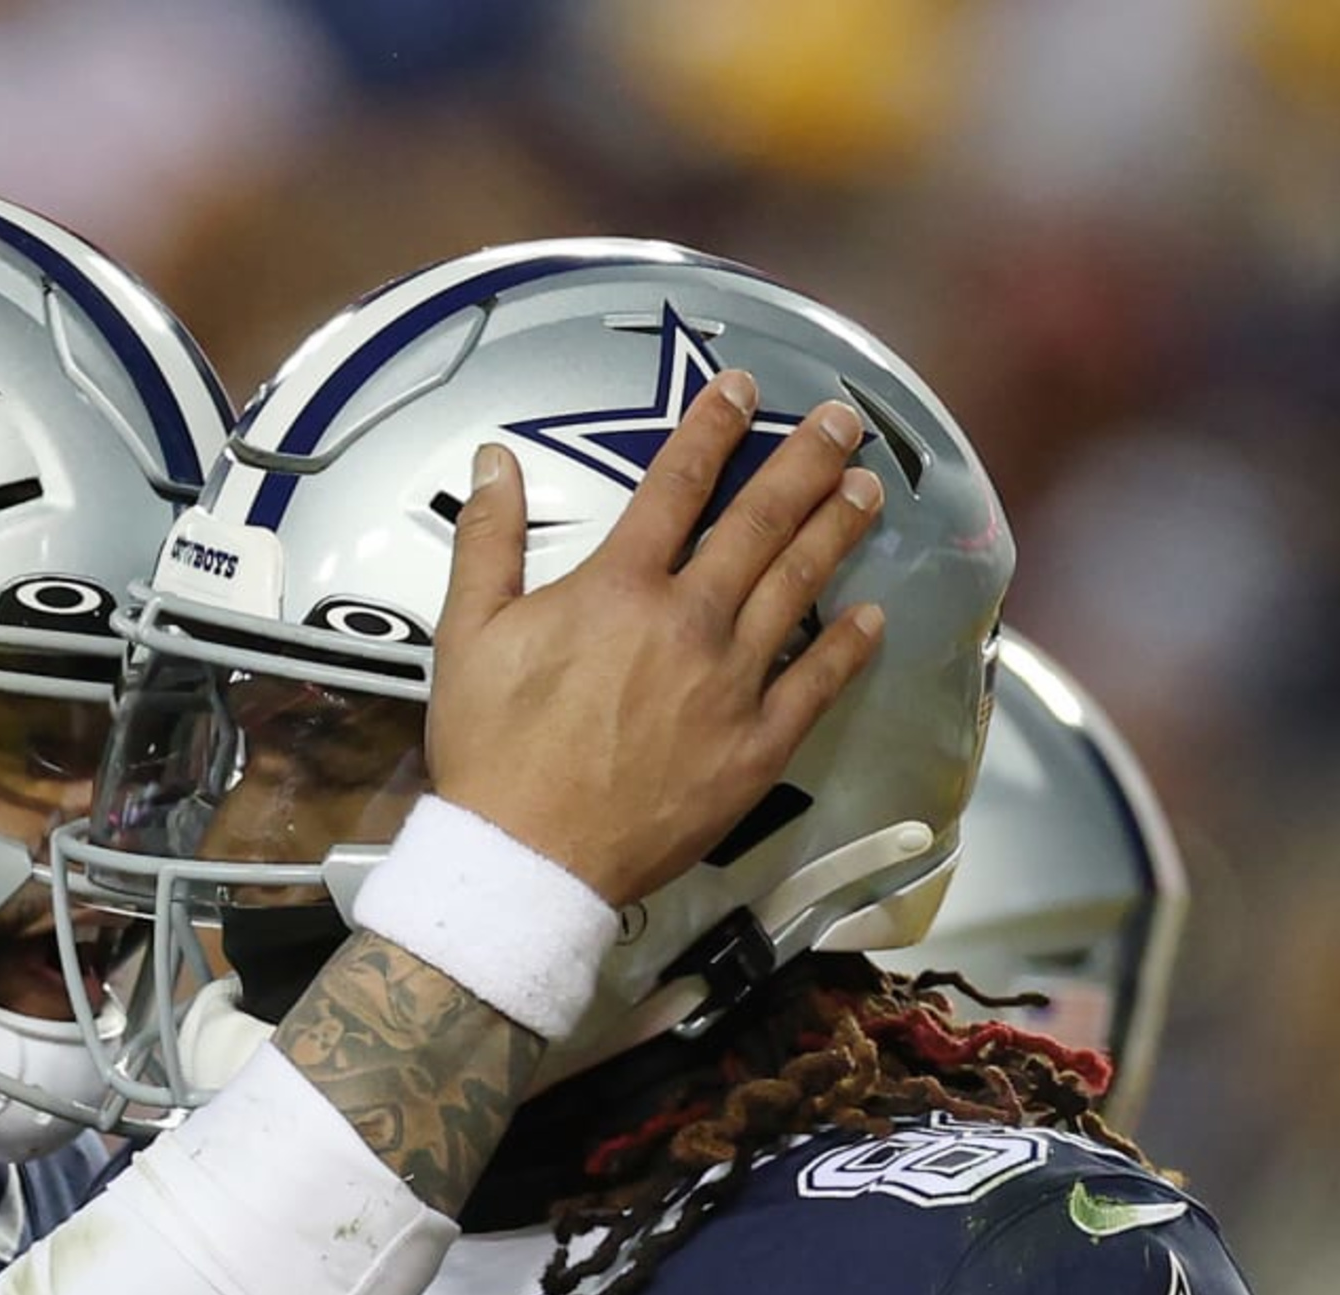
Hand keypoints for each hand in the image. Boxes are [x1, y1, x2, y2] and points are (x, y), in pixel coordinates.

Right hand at [424, 371, 889, 905]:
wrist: (527, 859)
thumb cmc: (494, 752)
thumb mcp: (466, 634)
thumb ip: (488, 540)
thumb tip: (494, 462)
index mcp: (618, 588)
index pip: (677, 484)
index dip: (714, 428)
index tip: (744, 390)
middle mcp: (687, 622)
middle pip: (760, 522)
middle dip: (806, 462)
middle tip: (844, 423)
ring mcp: (730, 684)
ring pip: (798, 589)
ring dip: (837, 532)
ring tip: (868, 491)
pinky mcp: (755, 746)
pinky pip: (815, 685)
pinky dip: (847, 647)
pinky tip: (872, 615)